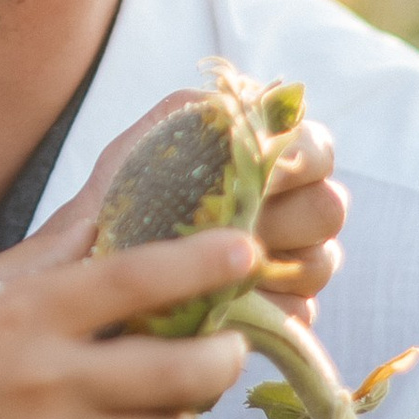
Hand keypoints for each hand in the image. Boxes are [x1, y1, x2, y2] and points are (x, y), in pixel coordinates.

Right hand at [0, 216, 263, 418]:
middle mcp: (50, 380)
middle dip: (224, 357)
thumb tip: (127, 183)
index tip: (245, 249)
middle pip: (178, 373)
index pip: (136, 280)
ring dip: (191, 411)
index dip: (201, 264)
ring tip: (180, 388)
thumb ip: (64, 244)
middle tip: (228, 341)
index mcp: (32, 313)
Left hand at [52, 96, 344, 322]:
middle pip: (329, 209)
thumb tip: (248, 104)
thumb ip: (196, 112)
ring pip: (320, 262)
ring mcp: (291, 264)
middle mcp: (293, 209)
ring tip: (218, 261)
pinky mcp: (280, 314)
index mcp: (271, 160)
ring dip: (273, 262)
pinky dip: (262, 308)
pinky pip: (298, 313)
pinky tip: (221, 301)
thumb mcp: (146, 143)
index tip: (263, 171)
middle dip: (286, 215)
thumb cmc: (123, 197)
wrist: (89, 263)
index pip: (320, 150)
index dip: (301, 158)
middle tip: (238, 220)